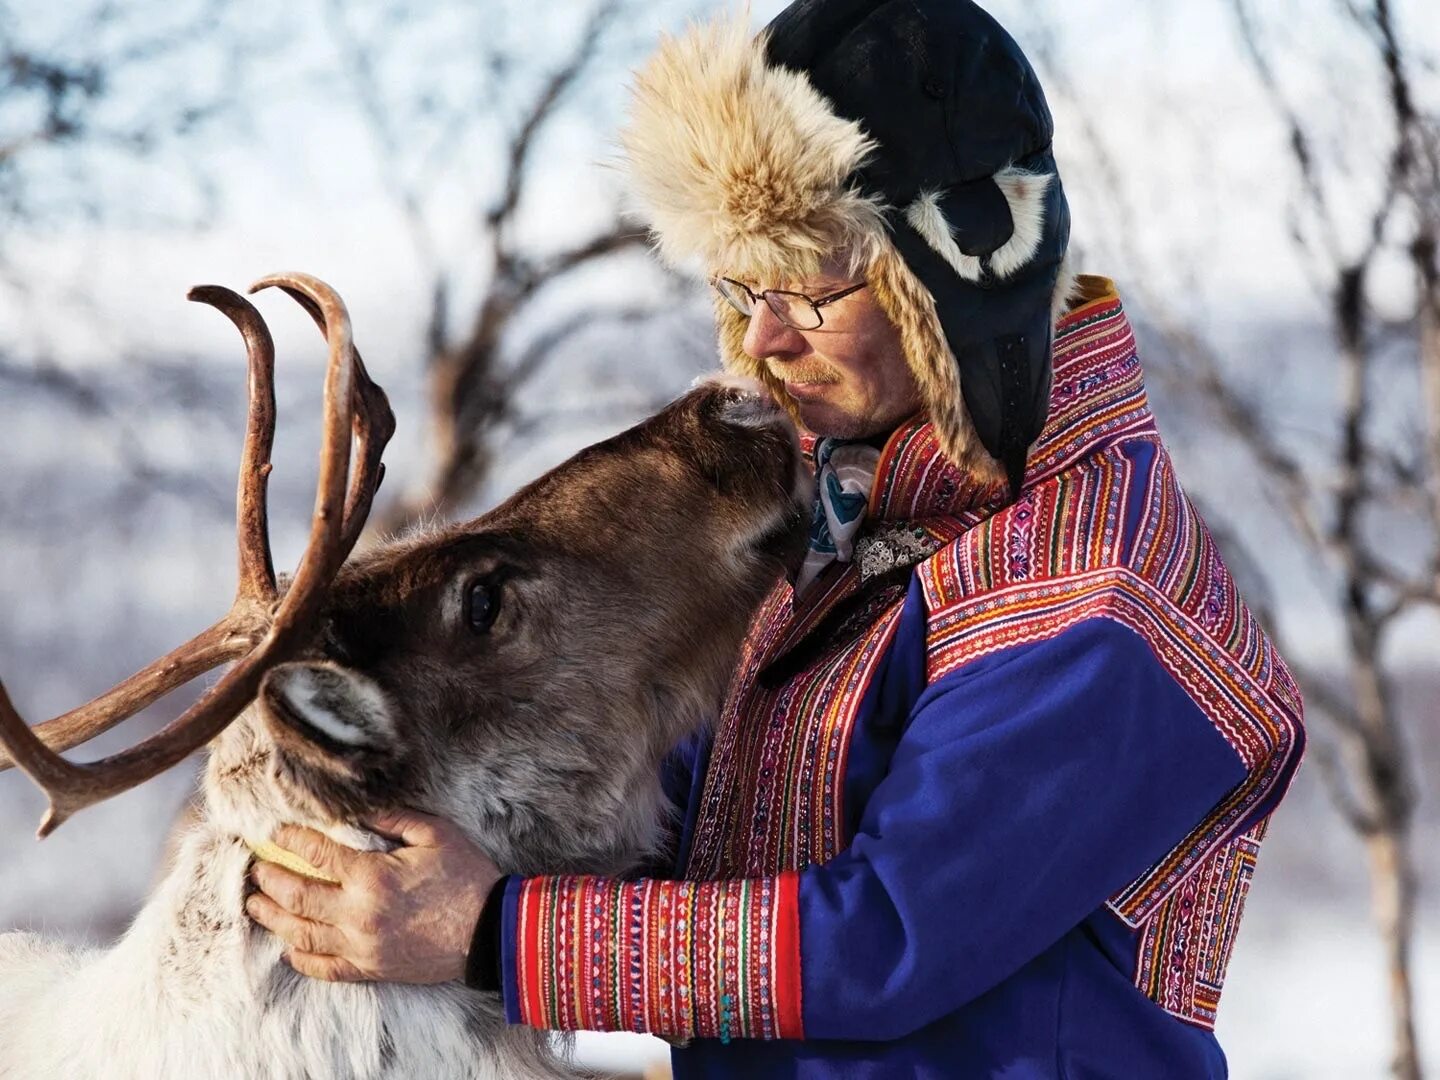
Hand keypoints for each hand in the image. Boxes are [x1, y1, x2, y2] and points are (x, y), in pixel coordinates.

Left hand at [244, 808, 499, 983]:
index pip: (316, 854)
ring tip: (256, 904)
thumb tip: (361, 810)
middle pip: (296, 896)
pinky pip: (324, 968)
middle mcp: (357, 913)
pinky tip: (290, 945)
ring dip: (272, 918)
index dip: (291, 839)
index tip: (276, 831)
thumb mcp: (436, 834)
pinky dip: (301, 957)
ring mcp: (361, 946)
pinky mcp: (370, 969)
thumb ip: (395, 819)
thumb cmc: (467, 877)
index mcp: (372, 876)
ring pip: (300, 934)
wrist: (490, 930)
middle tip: (255, 869)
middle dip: (269, 879)